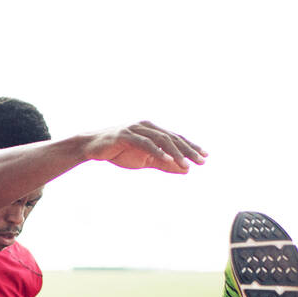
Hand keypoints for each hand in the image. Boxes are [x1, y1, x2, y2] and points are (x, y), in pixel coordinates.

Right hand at [83, 121, 206, 173]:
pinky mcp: (126, 135)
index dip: (191, 147)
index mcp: (153, 131)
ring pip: (161, 140)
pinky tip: (166, 159)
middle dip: (188, 150)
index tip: (205, 157)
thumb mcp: (144, 160)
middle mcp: (147, 126)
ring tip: (186, 164)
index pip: (176, 138)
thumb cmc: (119, 152)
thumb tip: (184, 170)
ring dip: (175, 153)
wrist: (92, 148)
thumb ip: (163, 164)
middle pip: (172, 138)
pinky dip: (156, 151)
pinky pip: (145, 143)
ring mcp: (136, 129)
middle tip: (201, 161)